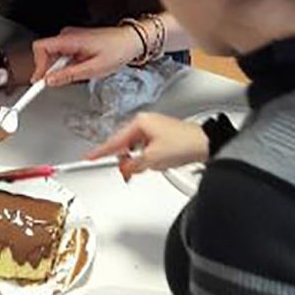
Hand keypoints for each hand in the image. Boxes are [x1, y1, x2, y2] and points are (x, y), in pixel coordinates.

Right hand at [31, 26, 143, 86]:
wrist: (131, 41)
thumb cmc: (117, 51)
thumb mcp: (93, 69)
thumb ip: (69, 75)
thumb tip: (49, 81)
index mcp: (70, 39)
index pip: (41, 48)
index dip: (37, 66)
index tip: (37, 83)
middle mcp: (67, 35)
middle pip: (45, 53)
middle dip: (48, 70)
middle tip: (58, 83)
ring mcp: (71, 37)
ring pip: (54, 55)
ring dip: (59, 68)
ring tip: (78, 74)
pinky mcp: (75, 41)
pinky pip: (62, 54)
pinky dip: (66, 65)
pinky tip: (80, 69)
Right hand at [89, 112, 208, 178]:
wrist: (206, 144)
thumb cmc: (183, 144)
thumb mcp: (152, 159)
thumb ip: (132, 165)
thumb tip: (123, 168)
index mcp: (140, 123)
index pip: (114, 141)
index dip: (100, 152)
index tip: (88, 157)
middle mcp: (146, 123)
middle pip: (126, 145)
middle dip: (129, 160)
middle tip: (132, 171)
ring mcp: (154, 129)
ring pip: (137, 149)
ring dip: (142, 161)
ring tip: (154, 165)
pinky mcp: (162, 136)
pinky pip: (147, 149)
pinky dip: (149, 158)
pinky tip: (159, 163)